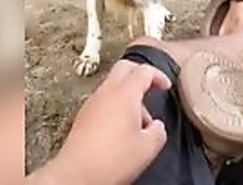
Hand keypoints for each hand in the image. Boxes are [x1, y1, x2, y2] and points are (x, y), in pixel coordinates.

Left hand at [31, 60, 170, 184]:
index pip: (144, 71)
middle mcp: (106, 92)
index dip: (159, 76)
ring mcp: (92, 102)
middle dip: (141, 74)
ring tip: (138, 121)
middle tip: (152, 88)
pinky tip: (121, 129)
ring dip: (129, 94)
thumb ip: (159, 131)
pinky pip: (103, 100)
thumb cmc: (110, 160)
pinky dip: (116, 105)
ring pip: (113, 84)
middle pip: (125, 68)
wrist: (76, 175)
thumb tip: (157, 127)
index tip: (166, 86)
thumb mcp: (148, 148)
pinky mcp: (84, 115)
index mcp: (125, 93)